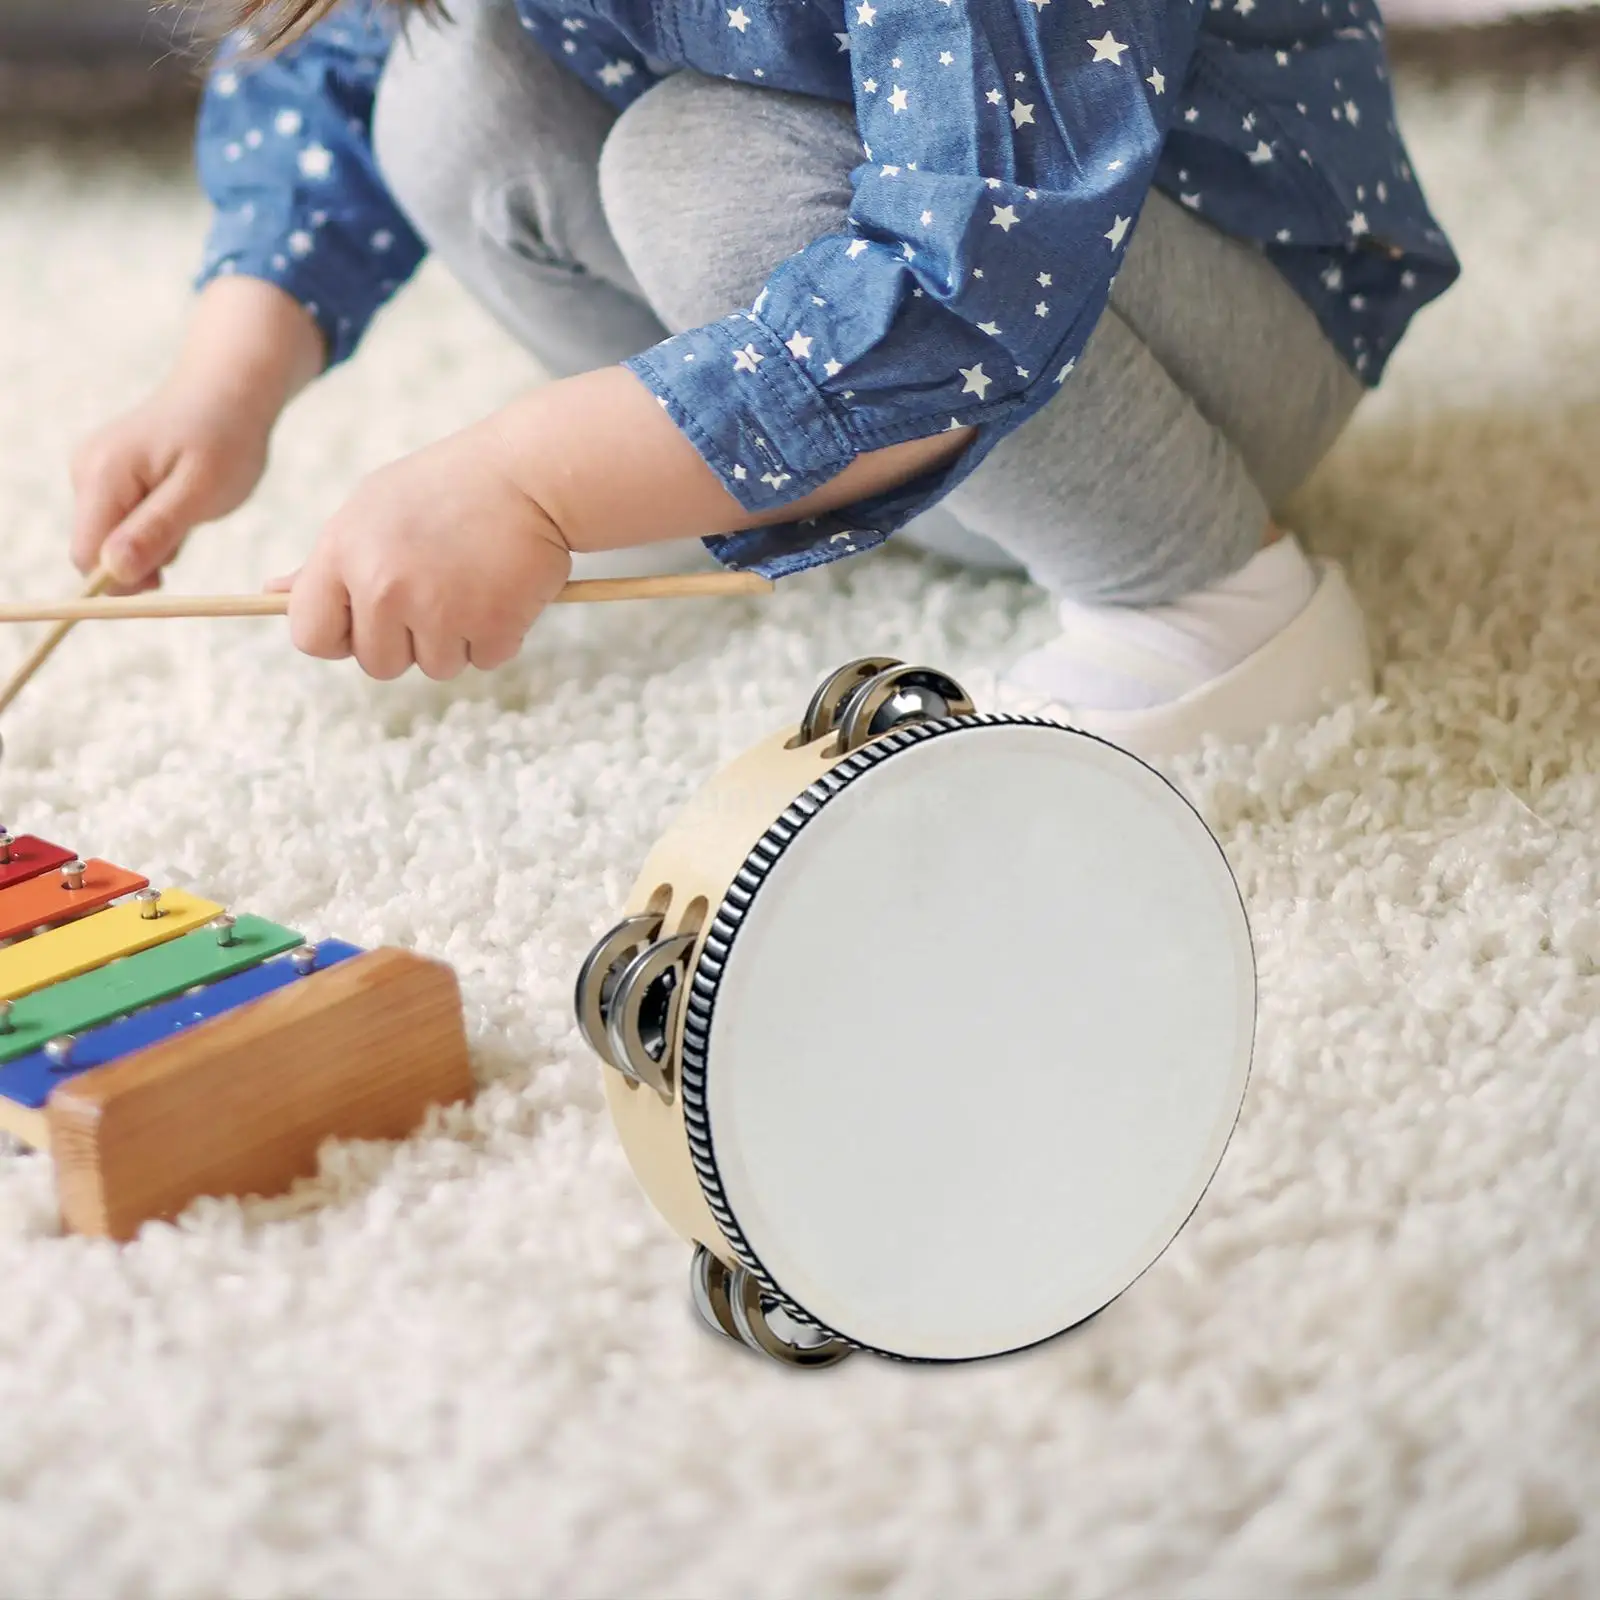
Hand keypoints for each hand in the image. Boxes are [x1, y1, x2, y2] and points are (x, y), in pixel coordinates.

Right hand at [69, 277, 324, 590]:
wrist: (228, 393)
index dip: (122, 580)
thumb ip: (155, 531)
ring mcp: (93, 473)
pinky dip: (153, 528)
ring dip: (152, 544)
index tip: (167, 579)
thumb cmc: (224, 439)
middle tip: (186, 532)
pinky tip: (178, 504)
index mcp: (103, 474)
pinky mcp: (108, 478)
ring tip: (188, 511)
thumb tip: (113, 572)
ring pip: (111, 541)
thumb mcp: (201, 492)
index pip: (86, 555)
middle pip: (95, 550)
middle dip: (139, 561)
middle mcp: (86, 472)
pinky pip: (122, 524)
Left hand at [269, 421, 571, 680]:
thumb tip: (273, 595)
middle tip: (438, 591)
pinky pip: (485, 660)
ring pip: (435, 667)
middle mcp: (383, 585)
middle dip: (408, 641)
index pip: (310, 634)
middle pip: (377, 663)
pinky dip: (500, 635)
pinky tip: (504, 588)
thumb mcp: (373, 508)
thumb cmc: (448, 488)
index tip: (363, 625)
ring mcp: (438, 608)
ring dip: (458, 638)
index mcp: (344, 551)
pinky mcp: (491, 624)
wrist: (531, 473)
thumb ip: (330, 560)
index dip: (338, 637)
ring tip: (474, 582)